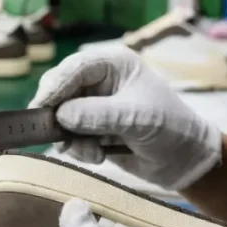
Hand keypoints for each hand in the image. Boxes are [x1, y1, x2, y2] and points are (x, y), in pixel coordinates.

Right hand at [29, 50, 221, 190]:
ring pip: (59, 116)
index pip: (74, 68)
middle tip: (60, 136)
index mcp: (114, 64)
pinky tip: (97, 155)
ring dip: (70, 137)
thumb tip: (61, 116)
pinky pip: (68, 135)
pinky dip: (77, 148)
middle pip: (60, 90)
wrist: (184, 161)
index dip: (55, 86)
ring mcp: (93, 105)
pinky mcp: (90, 128)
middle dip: (59, 116)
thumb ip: (97, 115)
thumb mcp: (136, 119)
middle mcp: (99, 81)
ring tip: (92, 152)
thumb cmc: (170, 129)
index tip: (42, 107)